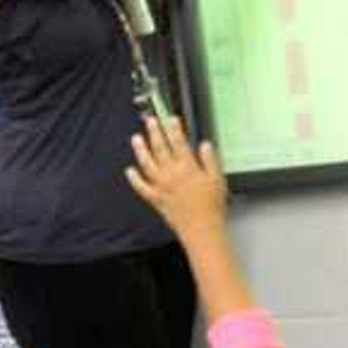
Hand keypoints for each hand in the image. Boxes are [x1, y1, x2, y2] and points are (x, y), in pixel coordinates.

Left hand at [124, 118, 228, 243]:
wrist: (201, 229)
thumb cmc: (211, 207)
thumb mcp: (217, 179)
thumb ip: (210, 160)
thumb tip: (205, 145)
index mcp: (187, 167)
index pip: (178, 142)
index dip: (173, 128)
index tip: (170, 118)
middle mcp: (171, 174)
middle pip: (160, 148)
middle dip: (154, 132)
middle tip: (150, 121)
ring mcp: (161, 186)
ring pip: (147, 163)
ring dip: (140, 149)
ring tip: (136, 138)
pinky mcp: (156, 199)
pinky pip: (141, 187)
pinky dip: (134, 178)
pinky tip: (130, 171)